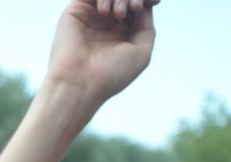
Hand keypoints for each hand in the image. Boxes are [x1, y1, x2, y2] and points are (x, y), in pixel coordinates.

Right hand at [44, 0, 158, 106]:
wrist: (80, 83)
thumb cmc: (112, 73)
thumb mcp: (142, 51)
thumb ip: (146, 25)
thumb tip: (145, 4)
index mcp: (122, 33)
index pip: (137, 4)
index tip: (154, 1)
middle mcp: (107, 23)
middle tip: (134, 9)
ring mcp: (91, 16)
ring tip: (118, 15)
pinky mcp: (76, 11)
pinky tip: (104, 12)